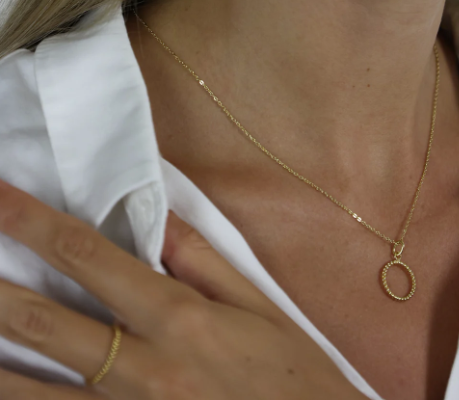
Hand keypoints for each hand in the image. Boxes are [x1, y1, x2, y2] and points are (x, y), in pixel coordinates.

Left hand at [0, 179, 366, 398]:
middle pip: (41, 321)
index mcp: (176, 318)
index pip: (89, 256)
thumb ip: (201, 259)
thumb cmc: (289, 371)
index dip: (34, 222)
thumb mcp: (257, 305)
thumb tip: (153, 218)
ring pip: (27, 391)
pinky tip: (12, 380)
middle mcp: (140, 367)